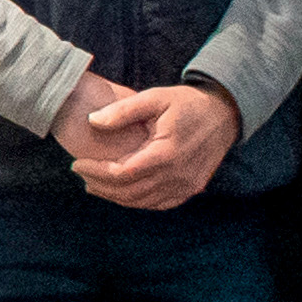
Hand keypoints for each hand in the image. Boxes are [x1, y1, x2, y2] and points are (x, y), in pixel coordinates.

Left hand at [68, 81, 241, 210]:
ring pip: (142, 202)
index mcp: (165, 153)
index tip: (77, 164)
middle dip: (101, 186)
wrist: (224, 114)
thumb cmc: (187, 103)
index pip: (121, 173)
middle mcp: (176, 175)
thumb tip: (92, 121)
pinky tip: (122, 193)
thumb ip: (123, 110)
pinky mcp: (191, 189)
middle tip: (82, 175)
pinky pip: (159, 203)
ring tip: (95, 185)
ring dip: (115, 196)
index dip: (96, 171)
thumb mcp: (155, 98)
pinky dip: (137, 201)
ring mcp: (186, 185)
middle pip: (129, 192)